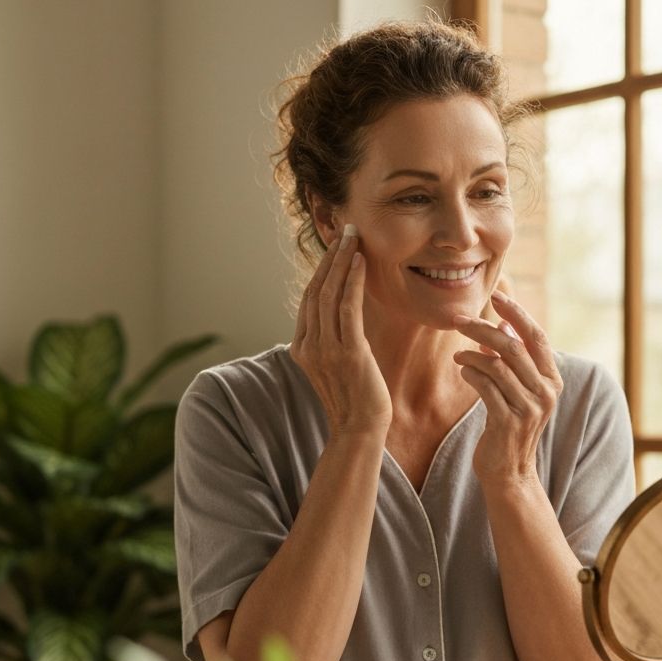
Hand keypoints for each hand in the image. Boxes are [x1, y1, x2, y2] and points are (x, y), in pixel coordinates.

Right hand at [291, 228, 391, 437]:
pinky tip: (360, 261)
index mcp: (301, 348)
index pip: (309, 300)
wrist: (359, 430)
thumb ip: (330, 342)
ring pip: (329, 294)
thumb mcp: (334, 367)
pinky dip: (352, 281)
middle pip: (315, 290)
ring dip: (342, 261)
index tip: (335, 247)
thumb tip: (339, 319)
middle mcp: (309, 345)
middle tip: (345, 230)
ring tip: (353, 237)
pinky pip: (347, 308)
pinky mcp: (348, 352)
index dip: (321, 270)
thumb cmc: (354, 400)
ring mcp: (326, 349)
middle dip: (331, 257)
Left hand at [452, 291, 562, 485]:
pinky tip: (463, 371)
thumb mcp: (517, 390)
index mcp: (552, 379)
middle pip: (513, 347)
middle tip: (459, 320)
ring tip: (458, 354)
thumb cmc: (510, 425)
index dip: (517, 313)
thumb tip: (502, 325)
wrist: (510, 471)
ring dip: (472, 354)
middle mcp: (546, 391)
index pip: (537, 336)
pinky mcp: (509, 421)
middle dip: (482, 328)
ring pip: (497, 366)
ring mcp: (529, 408)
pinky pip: (486, 387)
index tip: (496, 296)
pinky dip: (471, 374)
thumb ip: (513, 360)